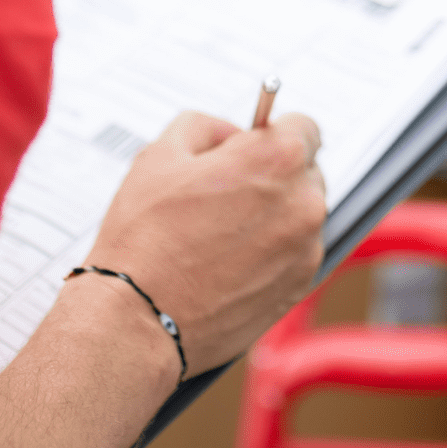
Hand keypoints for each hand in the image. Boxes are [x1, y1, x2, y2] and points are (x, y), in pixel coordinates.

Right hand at [82, 111, 327, 378]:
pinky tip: (228, 261)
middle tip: (225, 192)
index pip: (304, 127)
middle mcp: (305, 202)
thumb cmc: (145, 240)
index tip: (253, 146)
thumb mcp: (159, 155)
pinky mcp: (301, 286)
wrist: (139, 320)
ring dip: (273, 214)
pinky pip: (295, 252)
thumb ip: (206, 127)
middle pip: (305, 171)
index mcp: (277, 159)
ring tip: (219, 233)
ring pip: (300, 214)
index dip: (273, 133)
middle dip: (273, 175)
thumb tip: (229, 134)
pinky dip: (271, 251)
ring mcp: (307, 248)